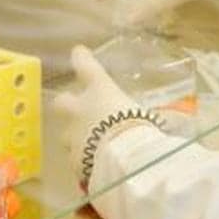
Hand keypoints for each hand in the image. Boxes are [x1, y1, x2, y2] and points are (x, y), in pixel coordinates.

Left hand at [54, 46, 144, 189]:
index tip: (78, 52)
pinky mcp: (73, 160)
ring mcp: (72, 136)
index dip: (81, 58)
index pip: (86, 66)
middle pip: (62, 101)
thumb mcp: (146, 116)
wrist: (125, 160)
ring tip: (91, 144)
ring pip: (66, 134)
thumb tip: (156, 121)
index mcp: (100, 90)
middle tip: (77, 108)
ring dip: (76, 136)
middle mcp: (80, 110)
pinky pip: (77, 159)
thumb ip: (142, 117)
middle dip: (68, 104)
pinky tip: (96, 166)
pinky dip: (84, 161)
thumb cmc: (140, 128)